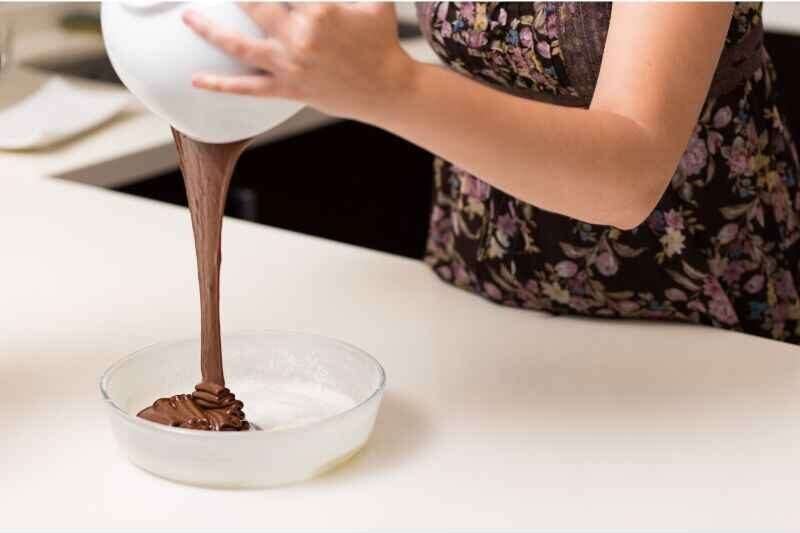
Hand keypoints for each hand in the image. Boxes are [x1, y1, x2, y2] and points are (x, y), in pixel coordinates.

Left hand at [182, 2, 417, 120]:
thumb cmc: (381, 41)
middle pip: (252, 5)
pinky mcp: (288, 89)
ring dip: (209, 30)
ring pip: (239, 46)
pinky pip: (248, 88)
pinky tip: (196, 80)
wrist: (387, 88)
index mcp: (317, 10)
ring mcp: (290, 65)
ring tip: (187, 16)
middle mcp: (298, 37)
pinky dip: (220, 85)